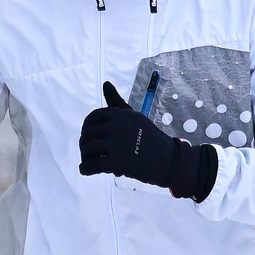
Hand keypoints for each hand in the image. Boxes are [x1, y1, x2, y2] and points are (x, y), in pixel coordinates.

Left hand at [77, 82, 217, 202]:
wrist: (170, 161)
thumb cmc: (151, 139)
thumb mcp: (134, 117)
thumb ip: (117, 103)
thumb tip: (105, 83)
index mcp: (122, 114)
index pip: (94, 117)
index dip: (87, 128)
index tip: (90, 136)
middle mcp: (118, 125)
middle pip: (88, 133)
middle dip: (84, 143)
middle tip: (88, 152)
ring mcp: (117, 144)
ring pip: (88, 148)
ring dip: (85, 157)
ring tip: (90, 162)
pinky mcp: (117, 162)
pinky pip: (91, 165)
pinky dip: (85, 169)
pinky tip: (86, 171)